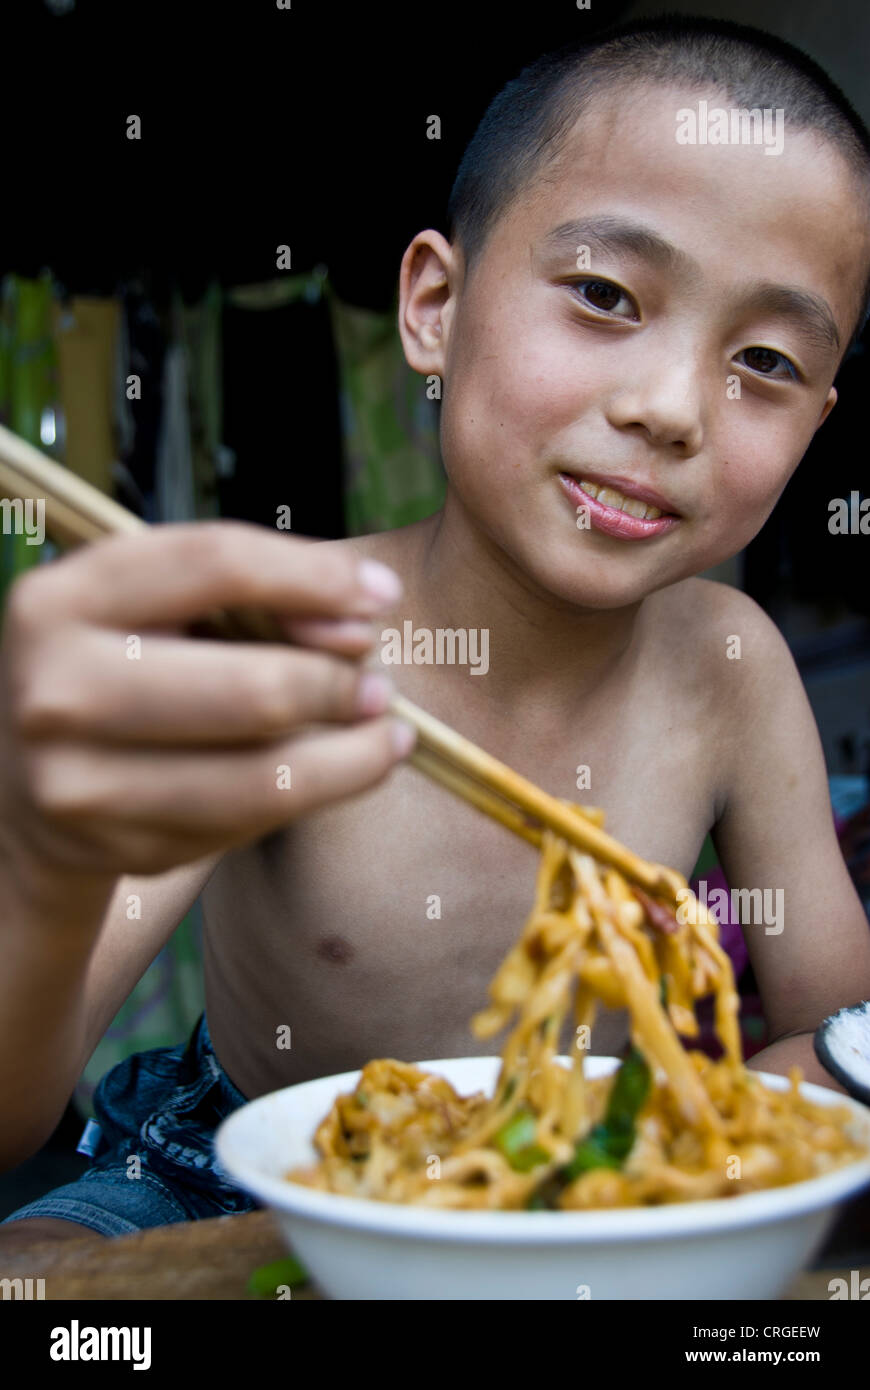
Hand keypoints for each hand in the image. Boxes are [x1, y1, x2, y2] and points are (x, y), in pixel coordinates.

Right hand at [0, 522, 413, 879]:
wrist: (23, 782)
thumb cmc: (116, 667)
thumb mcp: (156, 605)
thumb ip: (251, 593)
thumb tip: (357, 625)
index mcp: (61, 600)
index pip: (215, 565)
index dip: (315, 576)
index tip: (381, 596)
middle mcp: (56, 692)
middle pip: (254, 690)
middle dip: (340, 686)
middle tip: (379, 686)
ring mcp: (81, 784)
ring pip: (265, 777)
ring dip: (352, 758)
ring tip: (384, 736)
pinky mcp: (120, 849)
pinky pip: (250, 823)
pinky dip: (308, 796)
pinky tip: (333, 774)